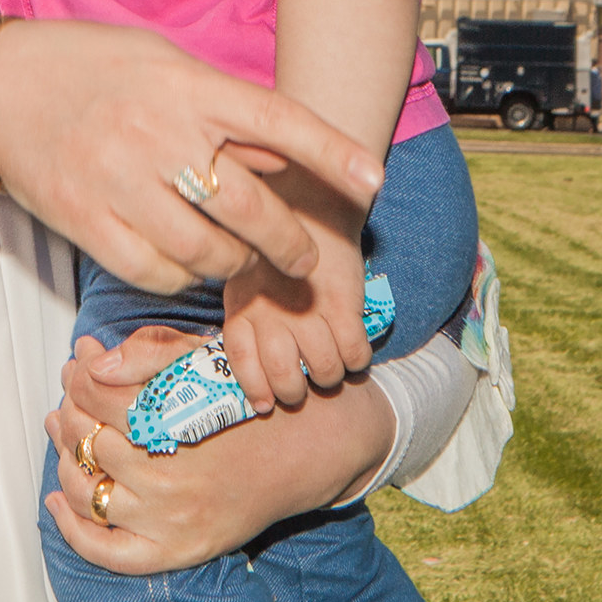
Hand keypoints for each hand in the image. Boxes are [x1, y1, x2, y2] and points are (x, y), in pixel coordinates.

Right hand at [0, 21, 382, 295]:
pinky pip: (157, 272)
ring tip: (241, 260)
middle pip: (251, 207)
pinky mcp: (85, 222)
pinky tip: (186, 262)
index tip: (372, 180)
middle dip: (290, 244)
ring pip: (208, 253)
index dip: (331, 153)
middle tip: (302, 259)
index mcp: (183, 85)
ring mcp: (118, 182)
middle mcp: (155, 133)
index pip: (277, 120)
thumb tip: (289, 155)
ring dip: (237, 266)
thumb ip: (223, 108)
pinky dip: (183, 277)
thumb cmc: (89, 67)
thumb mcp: (162, 64)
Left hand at [42, 330, 391, 574]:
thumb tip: (89, 357)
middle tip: (72, 393)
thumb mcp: (206, 357)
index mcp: (177, 423)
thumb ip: (148, 351)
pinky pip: (107, 551)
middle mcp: (170, 477)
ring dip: (65, 457)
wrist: (309, 447)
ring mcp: (171, 521)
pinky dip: (72, 529)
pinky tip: (59, 500)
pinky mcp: (178, 551)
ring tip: (65, 431)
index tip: (79, 362)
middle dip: (72, 408)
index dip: (80, 374)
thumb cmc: (252, 397)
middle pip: (87, 441)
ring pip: (86, 492)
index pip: (98, 396)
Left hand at [221, 224, 369, 415]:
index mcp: (242, 305)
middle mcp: (271, 313)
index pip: (244, 363)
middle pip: (285, 378)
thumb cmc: (276, 244)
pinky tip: (354, 345)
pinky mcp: (343, 304)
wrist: (312, 199)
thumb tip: (253, 369)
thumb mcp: (242, 274)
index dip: (256, 389)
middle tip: (306, 383)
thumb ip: (246, 315)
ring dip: (331, 375)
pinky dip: (358, 358)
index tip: (265, 403)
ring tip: (332, 363)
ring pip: (325, 371)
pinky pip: (355, 353)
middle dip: (297, 391)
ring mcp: (307, 310)